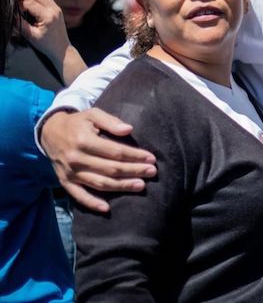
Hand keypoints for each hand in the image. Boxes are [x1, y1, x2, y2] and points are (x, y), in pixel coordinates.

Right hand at [18, 0, 87, 83]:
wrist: (61, 49)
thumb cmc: (47, 44)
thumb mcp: (30, 35)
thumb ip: (20, 23)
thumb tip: (12, 14)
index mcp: (48, 16)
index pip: (30, 3)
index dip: (19, 4)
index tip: (14, 10)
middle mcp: (54, 10)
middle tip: (17, 7)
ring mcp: (57, 9)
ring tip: (24, 6)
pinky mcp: (58, 9)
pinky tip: (32, 7)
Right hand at [41, 109, 157, 211]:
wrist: (49, 132)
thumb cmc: (77, 122)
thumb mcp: (93, 114)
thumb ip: (111, 121)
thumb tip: (129, 129)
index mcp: (84, 141)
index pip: (115, 152)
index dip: (135, 156)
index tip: (151, 158)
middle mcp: (76, 159)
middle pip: (111, 169)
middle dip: (134, 171)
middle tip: (152, 172)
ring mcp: (70, 173)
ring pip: (100, 183)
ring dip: (122, 186)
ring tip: (141, 186)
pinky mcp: (65, 182)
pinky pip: (79, 196)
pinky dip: (92, 203)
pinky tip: (107, 208)